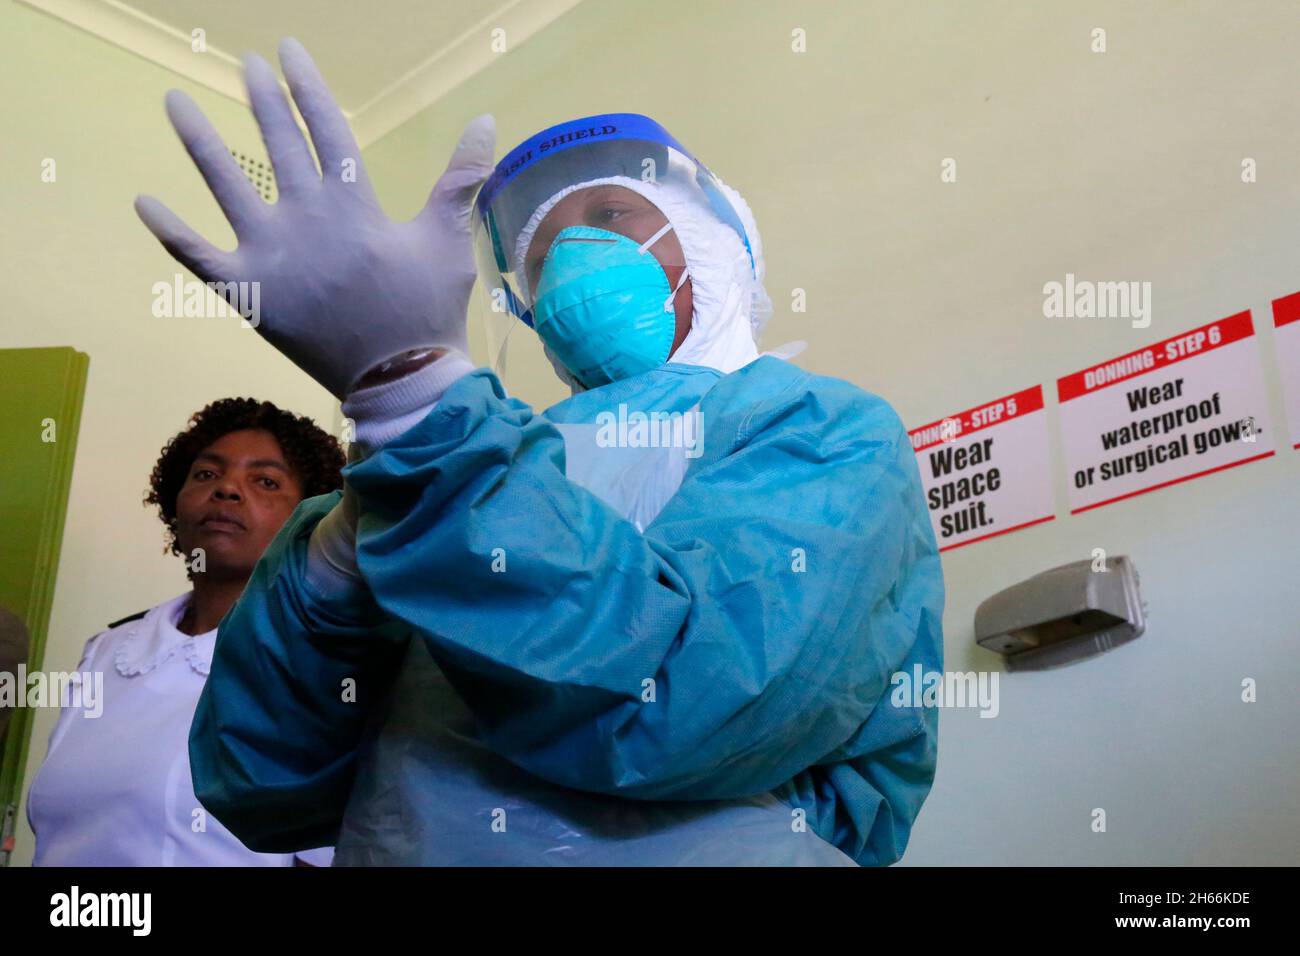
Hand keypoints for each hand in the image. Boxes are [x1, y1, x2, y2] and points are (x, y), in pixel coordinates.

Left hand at [134, 37, 495, 398]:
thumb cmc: (428, 312)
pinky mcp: (248, 293)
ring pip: (226, 186)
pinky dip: (170, 232)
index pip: (325, 128)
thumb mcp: (449, 241)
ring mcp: (271, 256)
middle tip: (246, 64)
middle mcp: (306, 220)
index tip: (289, 52)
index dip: (307, 87)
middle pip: (276, 144)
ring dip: (199, 142)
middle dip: (262, 99)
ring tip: (173, 102)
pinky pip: (199, 258)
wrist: (400, 381)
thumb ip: (461, 179)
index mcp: (354, 205)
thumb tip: (487, 120)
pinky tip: (143, 202)